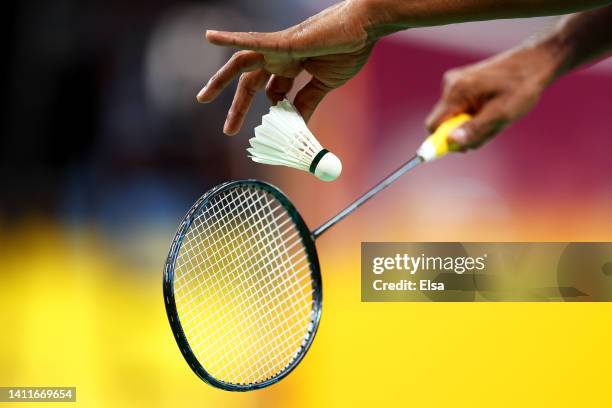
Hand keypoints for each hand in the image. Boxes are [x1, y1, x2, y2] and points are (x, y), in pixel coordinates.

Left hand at [197, 0, 374, 134]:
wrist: (364, 27)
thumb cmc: (349, 48)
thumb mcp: (324, 84)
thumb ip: (308, 101)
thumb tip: (297, 125)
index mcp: (292, 65)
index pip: (272, 91)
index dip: (271, 112)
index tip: (278, 131)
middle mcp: (281, 56)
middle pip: (251, 83)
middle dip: (238, 107)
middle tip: (229, 131)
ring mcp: (279, 47)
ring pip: (241, 63)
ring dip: (221, 81)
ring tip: (203, 97)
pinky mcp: (284, 41)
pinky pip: (252, 41)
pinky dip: (230, 39)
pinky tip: (211, 37)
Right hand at [426, 42, 560, 149]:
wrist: (533, 62)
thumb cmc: (521, 87)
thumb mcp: (502, 114)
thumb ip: (475, 129)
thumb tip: (452, 142)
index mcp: (457, 91)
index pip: (433, 126)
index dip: (445, 140)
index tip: (468, 142)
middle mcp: (450, 85)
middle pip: (443, 124)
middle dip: (464, 132)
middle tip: (491, 126)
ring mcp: (454, 83)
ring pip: (453, 118)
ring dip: (472, 124)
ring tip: (495, 114)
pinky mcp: (460, 84)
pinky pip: (460, 110)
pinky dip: (474, 115)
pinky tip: (492, 107)